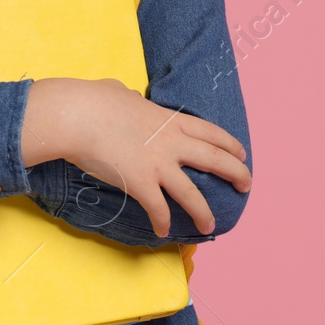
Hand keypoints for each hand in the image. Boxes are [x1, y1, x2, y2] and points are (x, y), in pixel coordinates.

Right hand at [20, 77, 250, 236]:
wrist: (77, 115)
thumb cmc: (93, 100)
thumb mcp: (120, 93)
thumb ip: (130, 98)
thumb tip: (124, 95)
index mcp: (170, 120)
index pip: (211, 132)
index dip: (230, 144)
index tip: (242, 153)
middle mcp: (171, 143)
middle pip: (215, 160)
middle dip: (236, 173)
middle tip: (246, 185)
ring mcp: (158, 164)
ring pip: (192, 193)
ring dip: (204, 212)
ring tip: (211, 226)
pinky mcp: (140, 183)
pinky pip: (158, 208)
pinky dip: (162, 222)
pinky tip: (163, 231)